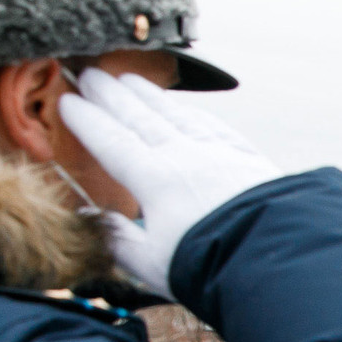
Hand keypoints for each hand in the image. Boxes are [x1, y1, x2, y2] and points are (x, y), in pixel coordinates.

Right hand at [58, 69, 281, 294]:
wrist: (274, 259)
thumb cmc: (210, 267)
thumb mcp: (152, 264)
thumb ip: (118, 239)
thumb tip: (92, 218)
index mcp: (154, 180)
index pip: (111, 141)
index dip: (87, 120)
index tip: (68, 101)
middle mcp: (184, 157)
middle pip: (140, 117)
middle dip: (112, 95)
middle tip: (90, 74)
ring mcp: (217, 152)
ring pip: (175, 114)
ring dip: (149, 95)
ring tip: (129, 79)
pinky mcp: (246, 157)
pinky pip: (211, 125)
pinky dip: (190, 112)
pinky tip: (183, 108)